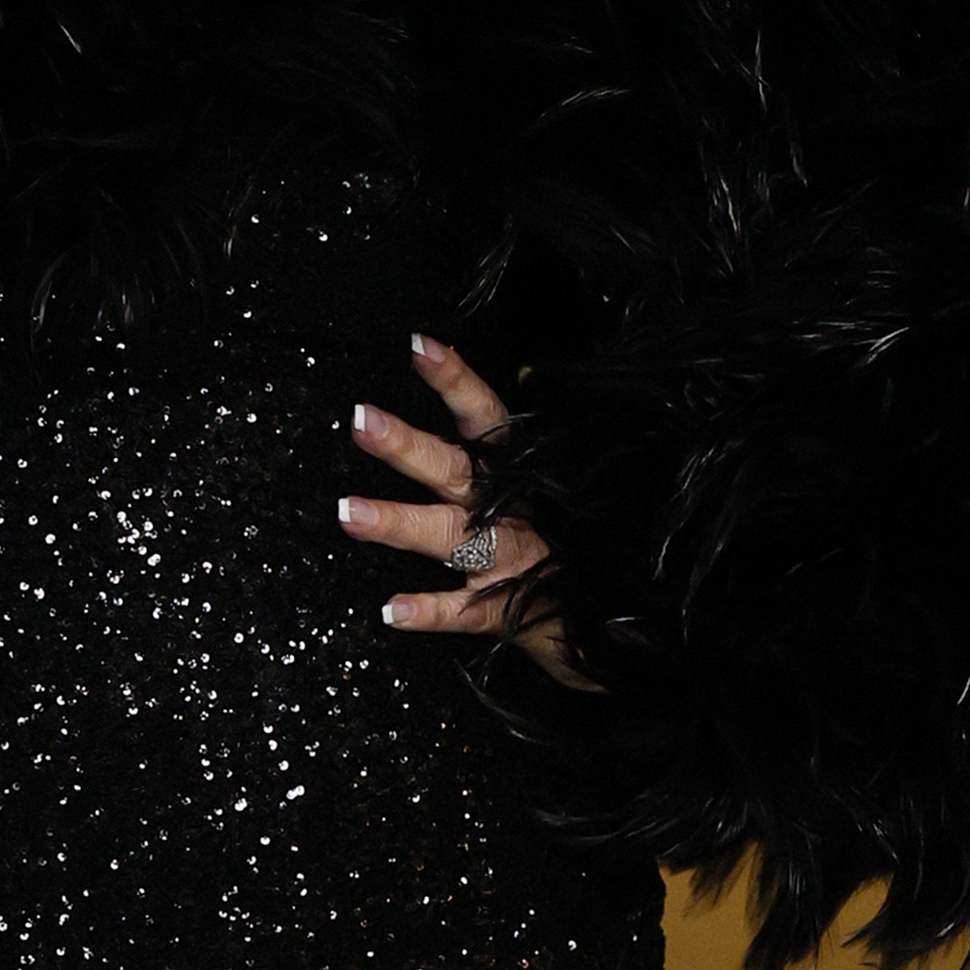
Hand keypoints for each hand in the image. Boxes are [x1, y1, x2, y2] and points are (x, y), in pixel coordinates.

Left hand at [338, 335, 589, 682]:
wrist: (620, 622)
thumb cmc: (573, 550)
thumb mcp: (556, 491)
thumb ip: (521, 452)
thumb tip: (523, 377)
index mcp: (522, 476)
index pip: (486, 417)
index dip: (455, 382)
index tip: (420, 347)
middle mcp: (513, 511)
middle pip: (455, 469)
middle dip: (407, 446)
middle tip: (363, 421)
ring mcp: (511, 561)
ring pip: (451, 536)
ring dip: (399, 523)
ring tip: (349, 513)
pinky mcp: (509, 611)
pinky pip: (466, 611)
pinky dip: (431, 611)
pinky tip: (393, 611)